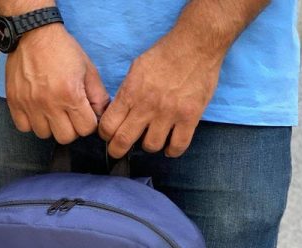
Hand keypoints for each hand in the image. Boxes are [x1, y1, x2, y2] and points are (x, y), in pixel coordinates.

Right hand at [6, 24, 108, 143]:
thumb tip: (101, 116)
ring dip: (50, 126)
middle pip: (65, 137)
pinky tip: (36, 110)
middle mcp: (50, 103)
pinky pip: (24, 128)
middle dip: (71, 128)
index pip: (86, 129)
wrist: (33, 33)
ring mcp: (30, 105)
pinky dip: (31, 123)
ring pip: (44, 135)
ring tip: (51, 110)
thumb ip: (98, 96)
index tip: (84, 113)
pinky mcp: (15, 102)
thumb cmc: (62, 50)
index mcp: (71, 95)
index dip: (88, 123)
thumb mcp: (88, 69)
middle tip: (68, 114)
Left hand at [99, 33, 222, 157]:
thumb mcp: (136, 68)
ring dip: (148, 146)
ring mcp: (169, 113)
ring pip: (151, 146)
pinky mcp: (189, 117)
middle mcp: (147, 105)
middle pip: (123, 141)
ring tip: (151, 138)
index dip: (105, 135)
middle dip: (117, 150)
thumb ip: (127, 92)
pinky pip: (178, 146)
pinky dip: (172, 151)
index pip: (108, 125)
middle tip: (119, 150)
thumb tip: (117, 113)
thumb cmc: (165, 54)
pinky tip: (170, 147)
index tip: (108, 136)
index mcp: (131, 93)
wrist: (196, 43)